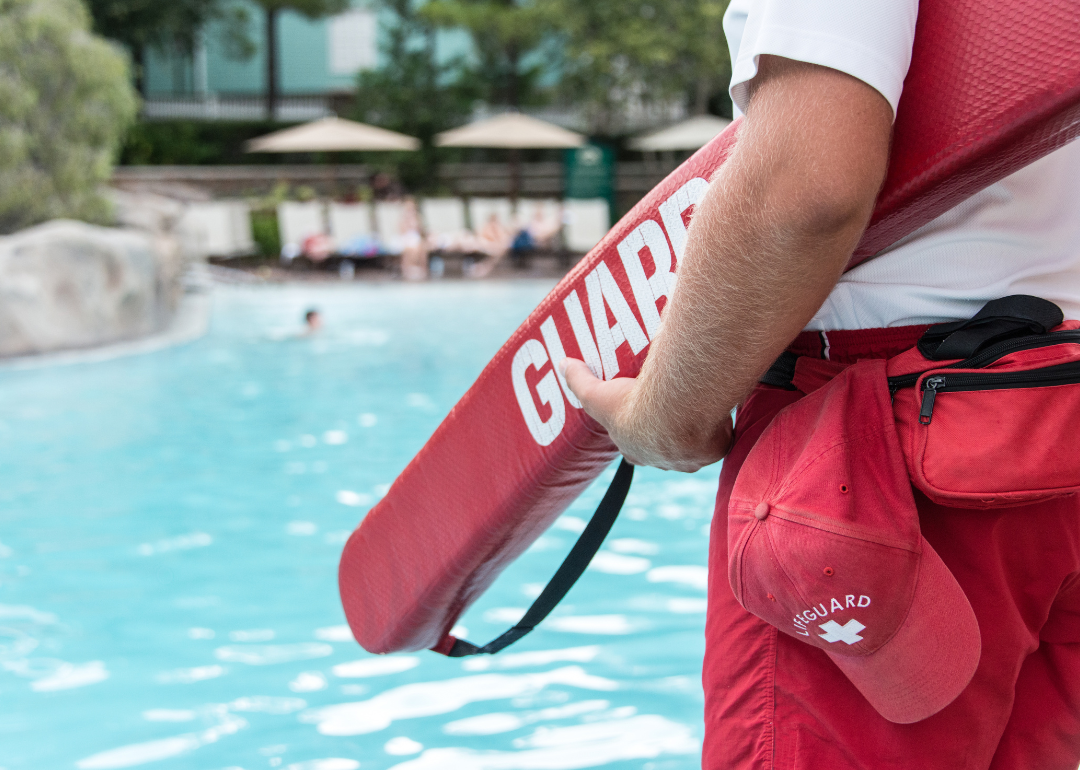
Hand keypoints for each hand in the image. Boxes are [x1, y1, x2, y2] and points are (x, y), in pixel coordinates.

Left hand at [561, 358, 732, 471]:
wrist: (676, 412)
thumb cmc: (633, 406)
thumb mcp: (597, 393)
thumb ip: (579, 380)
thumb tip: (563, 363)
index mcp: (636, 450)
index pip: (633, 448)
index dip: (636, 434)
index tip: (642, 417)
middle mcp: (663, 460)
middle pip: (666, 447)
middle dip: (670, 431)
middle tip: (674, 405)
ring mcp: (690, 458)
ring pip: (695, 444)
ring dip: (697, 428)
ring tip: (699, 401)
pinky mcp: (715, 450)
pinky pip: (720, 438)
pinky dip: (721, 424)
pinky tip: (721, 403)